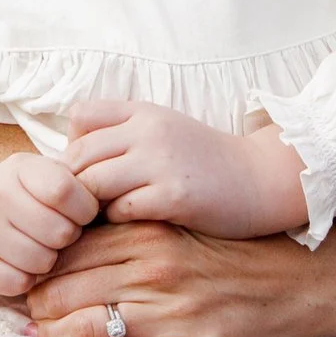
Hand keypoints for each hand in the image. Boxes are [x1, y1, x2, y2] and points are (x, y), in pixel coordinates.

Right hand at [0, 153, 97, 295]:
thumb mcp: (44, 177)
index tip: (80, 213)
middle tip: (56, 235)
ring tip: (36, 247)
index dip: (84, 209)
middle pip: (60, 231)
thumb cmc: (21, 201)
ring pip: (42, 260)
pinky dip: (25, 280)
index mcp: (20, 167)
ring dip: (48, 261)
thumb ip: (78, 181)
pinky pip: (18, 283)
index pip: (67, 192)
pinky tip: (18, 264)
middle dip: (67, 238)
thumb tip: (118, 195)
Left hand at [29, 222, 320, 336]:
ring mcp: (177, 313)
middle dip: (38, 308)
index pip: (70, 253)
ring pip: (90, 328)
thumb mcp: (179, 231)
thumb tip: (69, 243)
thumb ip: (129, 236)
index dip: (40, 271)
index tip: (31, 285)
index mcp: (153, 237)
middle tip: (28, 318)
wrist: (301, 283)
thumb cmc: (233, 258)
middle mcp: (159, 271)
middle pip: (69, 291)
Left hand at [63, 100, 307, 238]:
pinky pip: (120, 209)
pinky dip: (118, 221)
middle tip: (88, 207)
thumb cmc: (207, 163)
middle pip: (78, 155)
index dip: (75, 146)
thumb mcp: (166, 132)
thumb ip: (124, 137)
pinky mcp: (174, 196)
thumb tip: (72, 165)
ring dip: (92, 207)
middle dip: (75, 186)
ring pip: (92, 184)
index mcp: (145, 112)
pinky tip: (134, 223)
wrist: (262, 179)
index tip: (90, 170)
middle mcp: (149, 131)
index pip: (81, 118)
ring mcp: (161, 162)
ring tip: (107, 218)